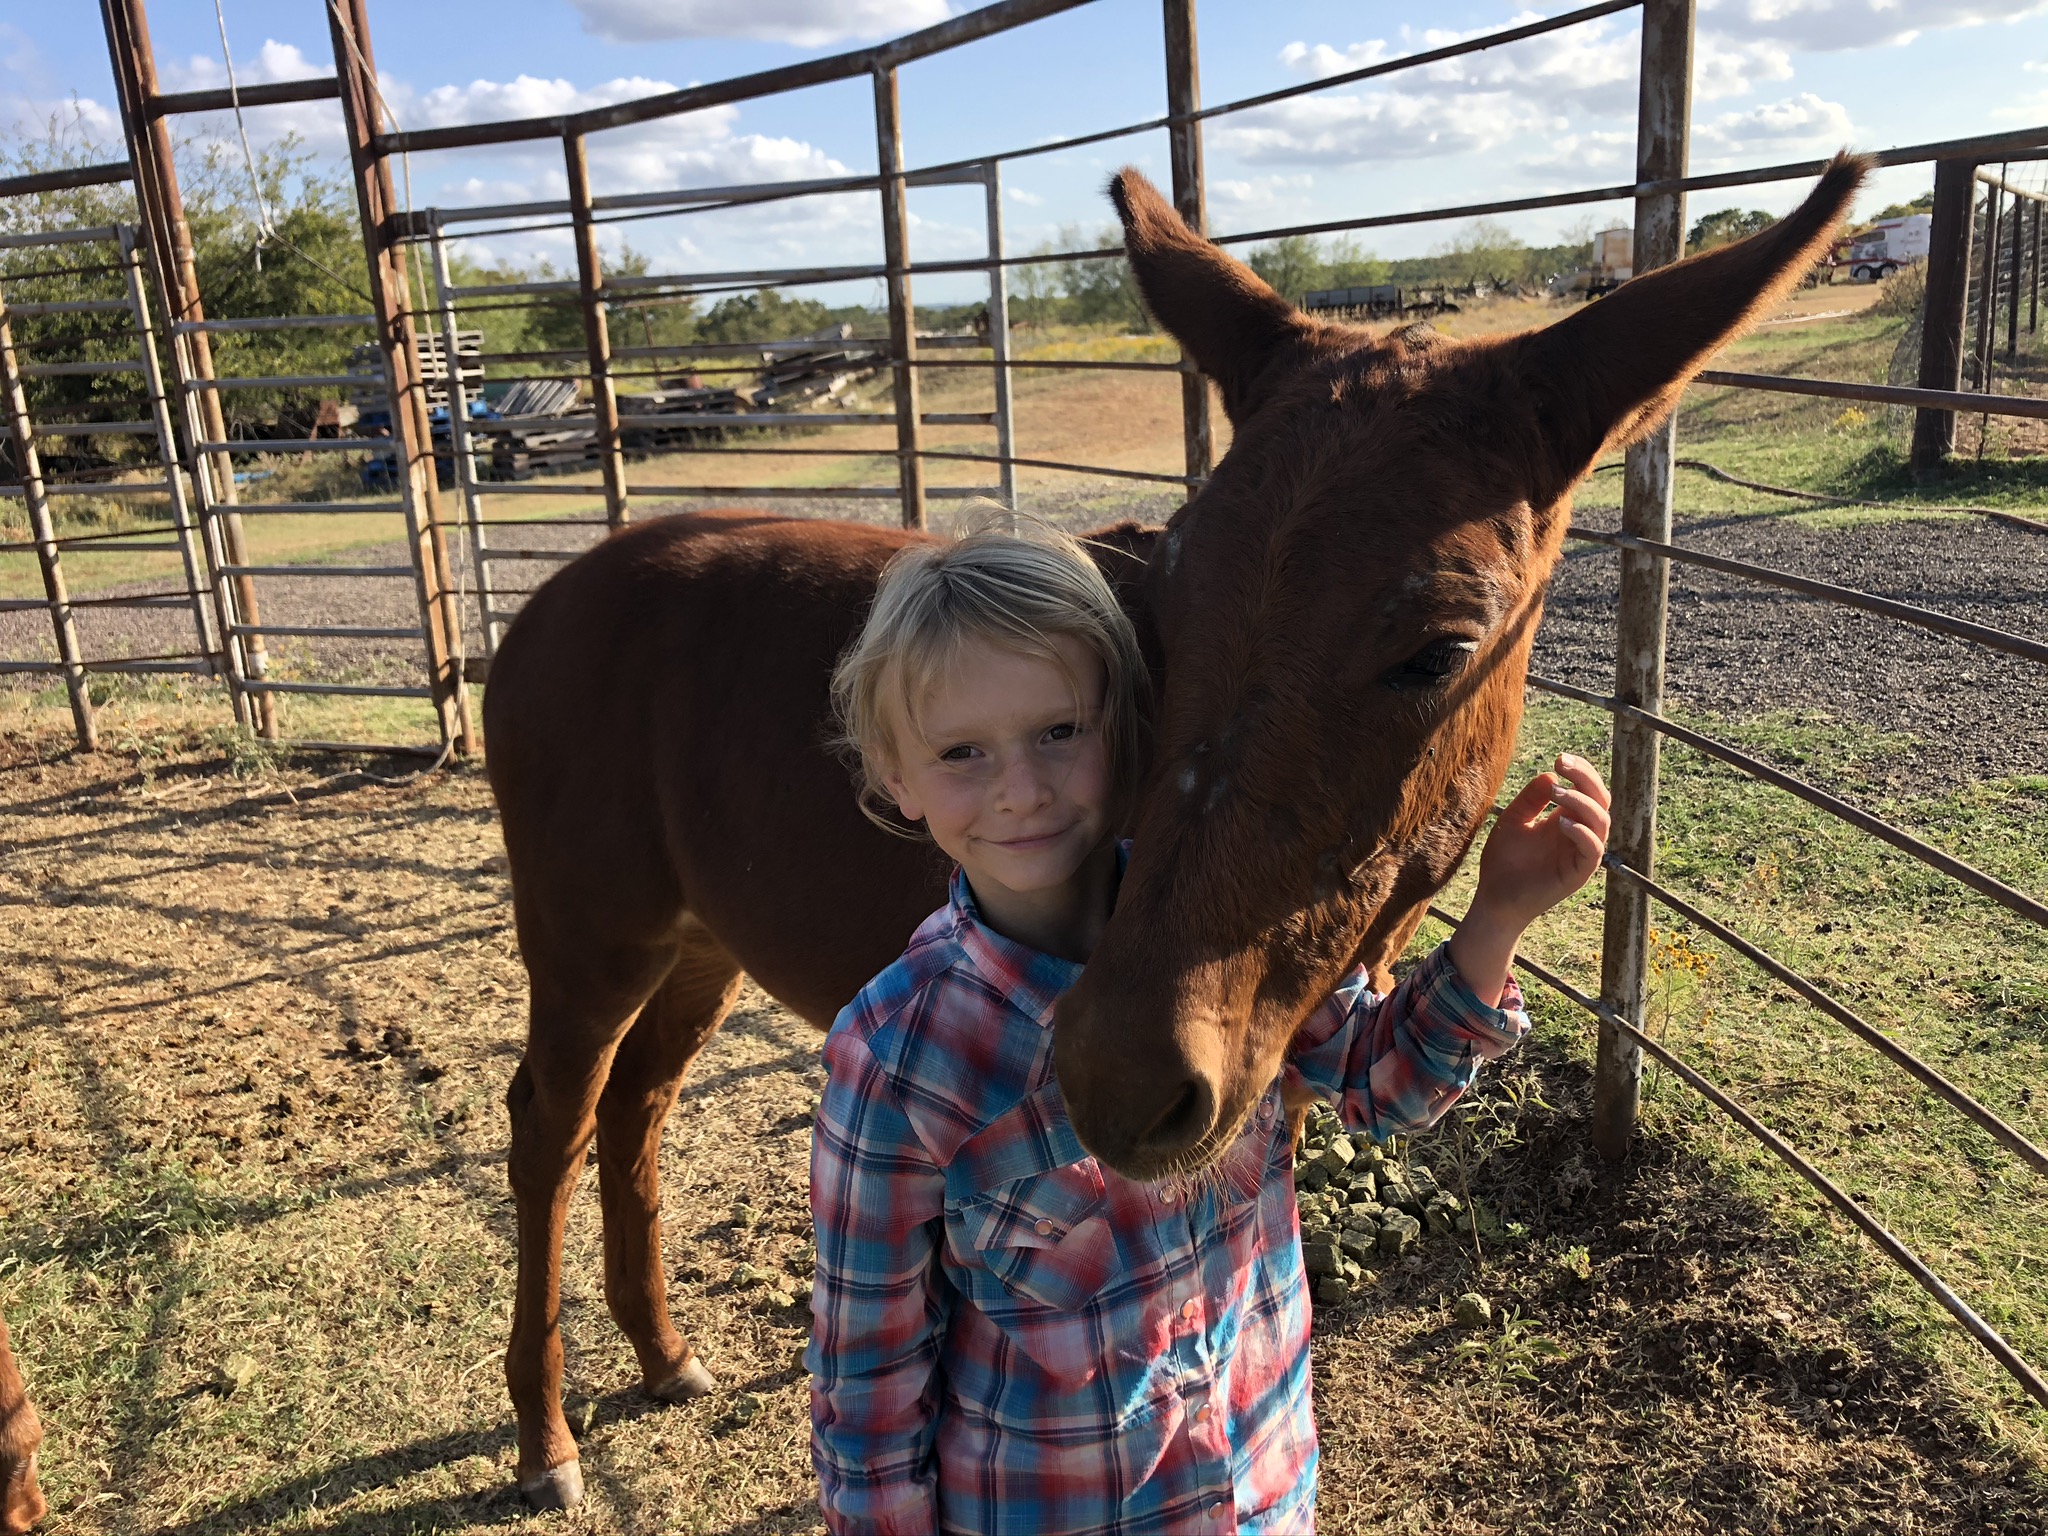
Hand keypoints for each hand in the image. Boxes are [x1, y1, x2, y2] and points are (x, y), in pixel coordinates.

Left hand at [1472, 753, 1611, 925]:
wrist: (1495, 897)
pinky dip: (1583, 833)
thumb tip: (1551, 776)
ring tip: (1557, 793)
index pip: (1589, 790)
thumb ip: (1531, 798)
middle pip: (1601, 800)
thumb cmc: (1504, 860)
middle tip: (1563, 764)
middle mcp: (1580, 834)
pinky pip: (1593, 850)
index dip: (1582, 771)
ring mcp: (1581, 853)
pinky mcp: (1578, 873)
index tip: (1560, 759)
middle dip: (1587, 778)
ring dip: (1582, 802)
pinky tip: (1561, 822)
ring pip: (1602, 822)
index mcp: (1567, 819)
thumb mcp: (1513, 820)